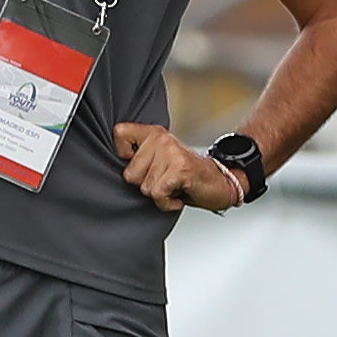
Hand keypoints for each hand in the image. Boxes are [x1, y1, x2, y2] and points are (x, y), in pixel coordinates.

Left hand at [114, 124, 241, 213]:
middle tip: (164, 180)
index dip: (123, 154)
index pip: (120, 133)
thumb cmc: (186, 175)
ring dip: (159, 194)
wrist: (218, 183)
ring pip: (144, 187)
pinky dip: (166, 203)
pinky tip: (177, 196)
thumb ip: (139, 157)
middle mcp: (161, 140)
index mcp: (153, 134)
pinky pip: (158, 194)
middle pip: (129, 173)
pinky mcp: (180, 169)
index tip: (140, 164)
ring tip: (173, 186)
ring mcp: (171, 153)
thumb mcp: (159, 160)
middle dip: (145, 184)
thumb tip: (118, 164)